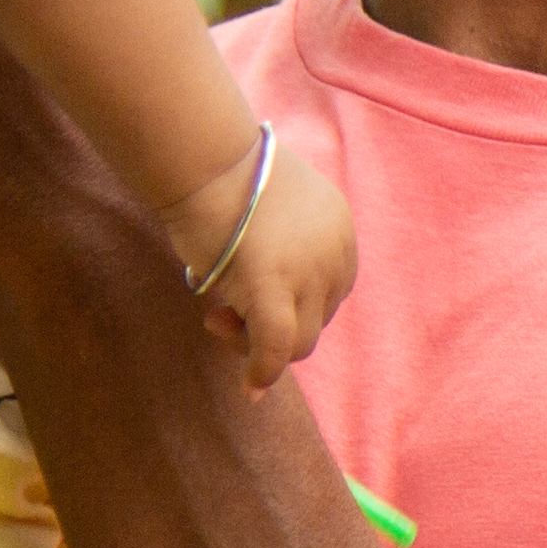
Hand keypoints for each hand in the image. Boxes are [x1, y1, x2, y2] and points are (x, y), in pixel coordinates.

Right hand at [174, 143, 358, 393]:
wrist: (204, 159)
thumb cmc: (222, 179)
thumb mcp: (270, 213)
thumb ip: (282, 251)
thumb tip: (255, 300)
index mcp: (342, 231)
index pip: (329, 292)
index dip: (291, 306)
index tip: (247, 298)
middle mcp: (337, 253)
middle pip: (316, 318)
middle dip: (272, 324)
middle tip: (220, 312)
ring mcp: (309, 273)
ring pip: (300, 341)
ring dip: (258, 343)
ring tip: (215, 317)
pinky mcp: (274, 289)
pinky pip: (278, 348)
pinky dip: (264, 372)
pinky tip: (250, 388)